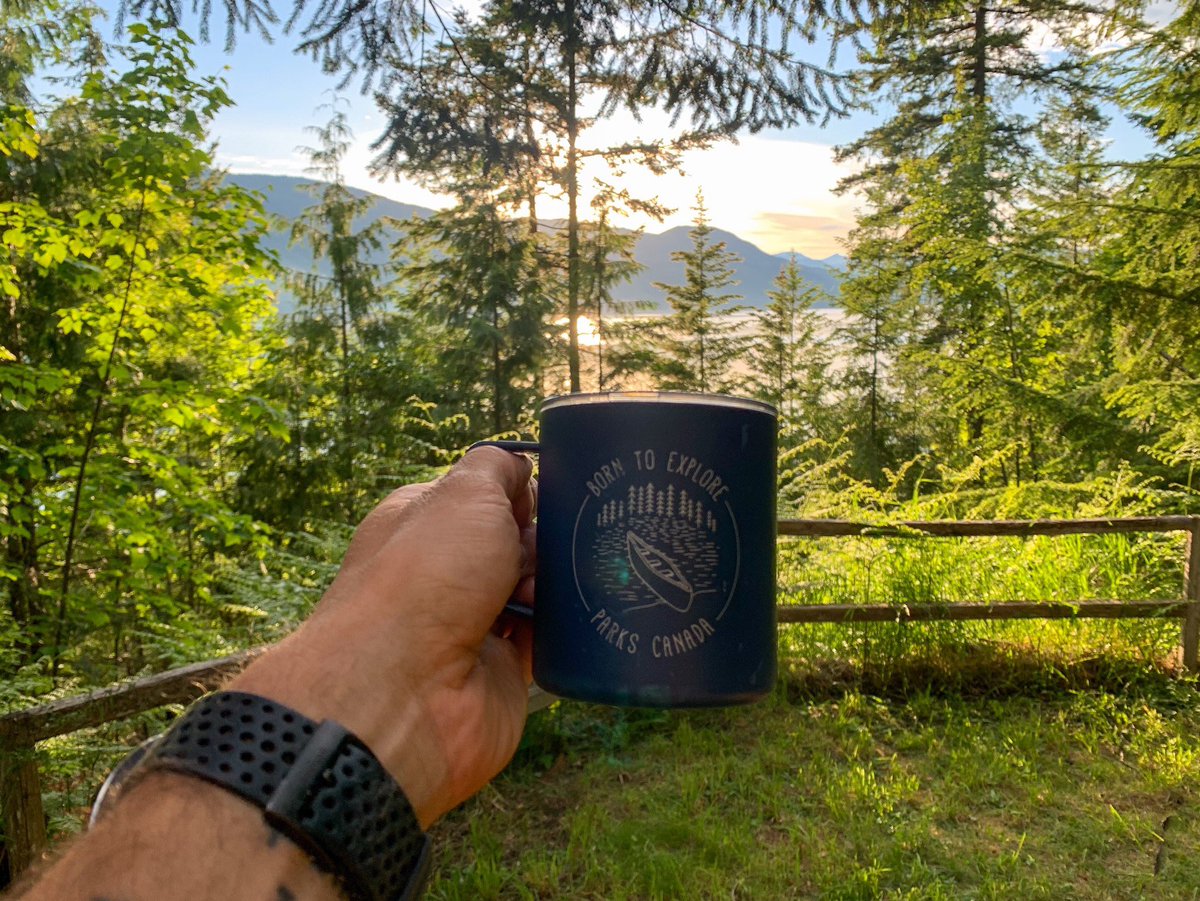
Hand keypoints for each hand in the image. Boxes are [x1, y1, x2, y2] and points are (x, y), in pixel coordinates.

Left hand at [231, 446, 536, 826]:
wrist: (407, 690)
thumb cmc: (425, 576)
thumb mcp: (463, 494)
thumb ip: (496, 468)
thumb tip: (521, 467)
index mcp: (421, 525)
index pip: (478, 498)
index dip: (515, 493)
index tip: (543, 496)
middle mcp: (443, 574)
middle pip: (513, 543)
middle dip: (540, 539)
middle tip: (548, 545)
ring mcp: (473, 625)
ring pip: (535, 589)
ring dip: (552, 582)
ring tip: (548, 586)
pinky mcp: (502, 671)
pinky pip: (547, 640)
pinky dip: (562, 628)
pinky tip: (571, 615)